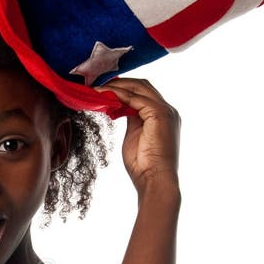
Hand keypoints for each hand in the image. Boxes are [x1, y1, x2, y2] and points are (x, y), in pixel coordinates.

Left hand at [101, 78, 179, 195]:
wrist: (155, 181)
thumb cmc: (143, 166)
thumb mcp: (134, 136)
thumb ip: (130, 119)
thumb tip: (119, 107)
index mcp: (163, 116)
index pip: (143, 93)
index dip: (123, 88)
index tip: (103, 88)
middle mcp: (168, 110)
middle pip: (142, 85)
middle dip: (119, 82)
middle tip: (97, 84)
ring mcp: (165, 111)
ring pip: (138, 88)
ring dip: (116, 86)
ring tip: (96, 88)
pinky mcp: (159, 114)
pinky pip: (135, 98)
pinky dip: (117, 94)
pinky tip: (102, 96)